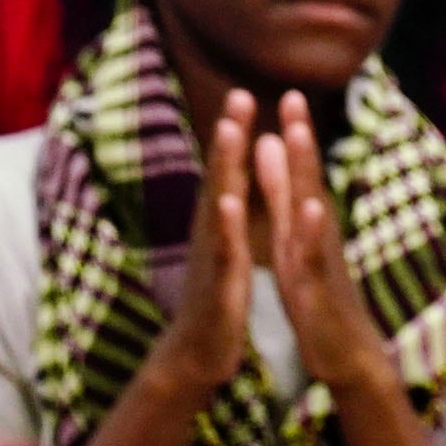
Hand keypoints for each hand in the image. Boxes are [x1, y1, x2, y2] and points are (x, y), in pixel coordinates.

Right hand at [141, 94, 263, 401]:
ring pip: (219, 201)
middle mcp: (212, 229)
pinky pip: (225, 247)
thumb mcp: (226, 249)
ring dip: (225, 164)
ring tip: (232, 128)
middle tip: (240, 93)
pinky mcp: (219, 279)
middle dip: (231, 133)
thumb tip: (231, 181)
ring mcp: (213, 252)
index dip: (237, 131)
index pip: (230, 169)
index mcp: (221, 222)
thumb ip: (229, 215)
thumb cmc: (218, 297)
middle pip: (221, 173)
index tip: (247, 92)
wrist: (198, 354)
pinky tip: (230, 200)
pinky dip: (227, 223)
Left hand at [253, 95, 397, 398]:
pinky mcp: (318, 288)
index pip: (300, 172)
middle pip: (309, 179)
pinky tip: (311, 209)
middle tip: (293, 95)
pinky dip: (311, 232)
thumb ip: (285, 201)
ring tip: (299, 137)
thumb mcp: (296, 244)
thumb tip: (276, 159)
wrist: (346, 354)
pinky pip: (312, 257)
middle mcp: (318, 235)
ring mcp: (321, 259)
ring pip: (312, 210)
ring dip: (306, 172)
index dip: (294, 132)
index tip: (286, 91)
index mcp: (307, 225)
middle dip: (301, 138)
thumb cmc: (319, 295)